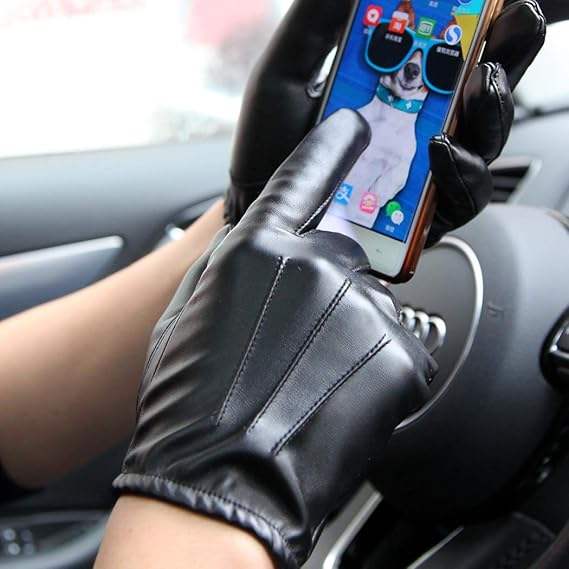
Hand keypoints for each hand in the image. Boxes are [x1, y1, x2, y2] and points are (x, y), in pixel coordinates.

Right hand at [116, 111, 434, 568]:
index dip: (330, 148)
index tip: (353, 127)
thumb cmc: (190, 403)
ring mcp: (361, 308)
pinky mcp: (400, 355)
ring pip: (368, 306)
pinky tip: (336, 398)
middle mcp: (314, 265)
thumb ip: (241, 267)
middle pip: (341, 254)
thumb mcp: (195, 312)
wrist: (219, 480)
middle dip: (325, 290)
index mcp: (259, 249)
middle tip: (297, 341)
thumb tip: (267, 248)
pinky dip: (373, 370)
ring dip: (347, 336)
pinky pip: (396, 349)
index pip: (305, 175)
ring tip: (310, 382)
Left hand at [224, 0, 545, 244]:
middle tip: (515, 26)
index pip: (454, 56)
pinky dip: (460, 171)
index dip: (484, 29)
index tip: (495, 4)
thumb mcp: (287, 72)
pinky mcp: (420, 217)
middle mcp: (418, 129)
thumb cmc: (270, 145)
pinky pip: (462, 196)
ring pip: (485, 142)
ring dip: (492, 109)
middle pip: (484, 93)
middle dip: (508, 58)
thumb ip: (320, 22)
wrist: (255, 205)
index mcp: (396, 91)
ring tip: (480, 84)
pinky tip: (441, 148)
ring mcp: (423, 174)